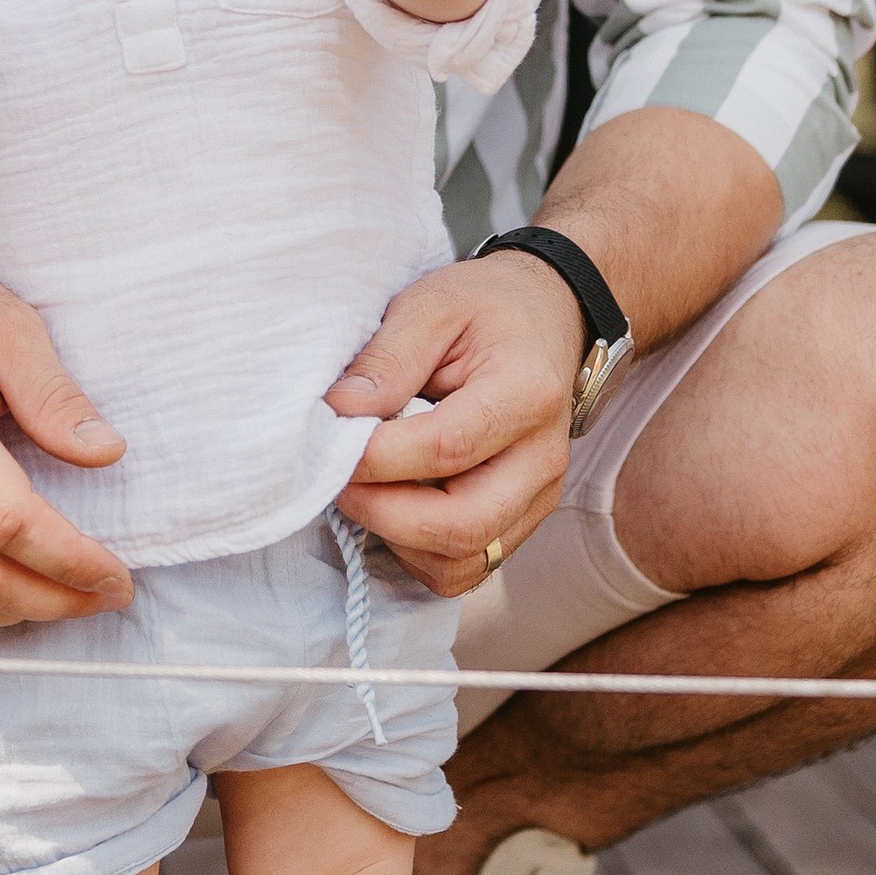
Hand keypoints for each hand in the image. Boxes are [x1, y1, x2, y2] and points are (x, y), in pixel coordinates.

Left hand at [324, 253, 588, 598]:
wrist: (545, 320)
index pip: (447, 448)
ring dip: (395, 538)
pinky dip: (417, 553)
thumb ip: (386, 357)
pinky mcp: (521, 523)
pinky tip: (393, 506)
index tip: (330, 440)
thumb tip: (338, 412)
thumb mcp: (430, 305)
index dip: (377, 458)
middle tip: (336, 477)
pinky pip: (465, 569)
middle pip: (461, 527)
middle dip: (381, 513)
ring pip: (462, 562)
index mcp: (526, 393)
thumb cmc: (483, 310)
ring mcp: (538, 499)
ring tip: (365, 488)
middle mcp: (543, 459)